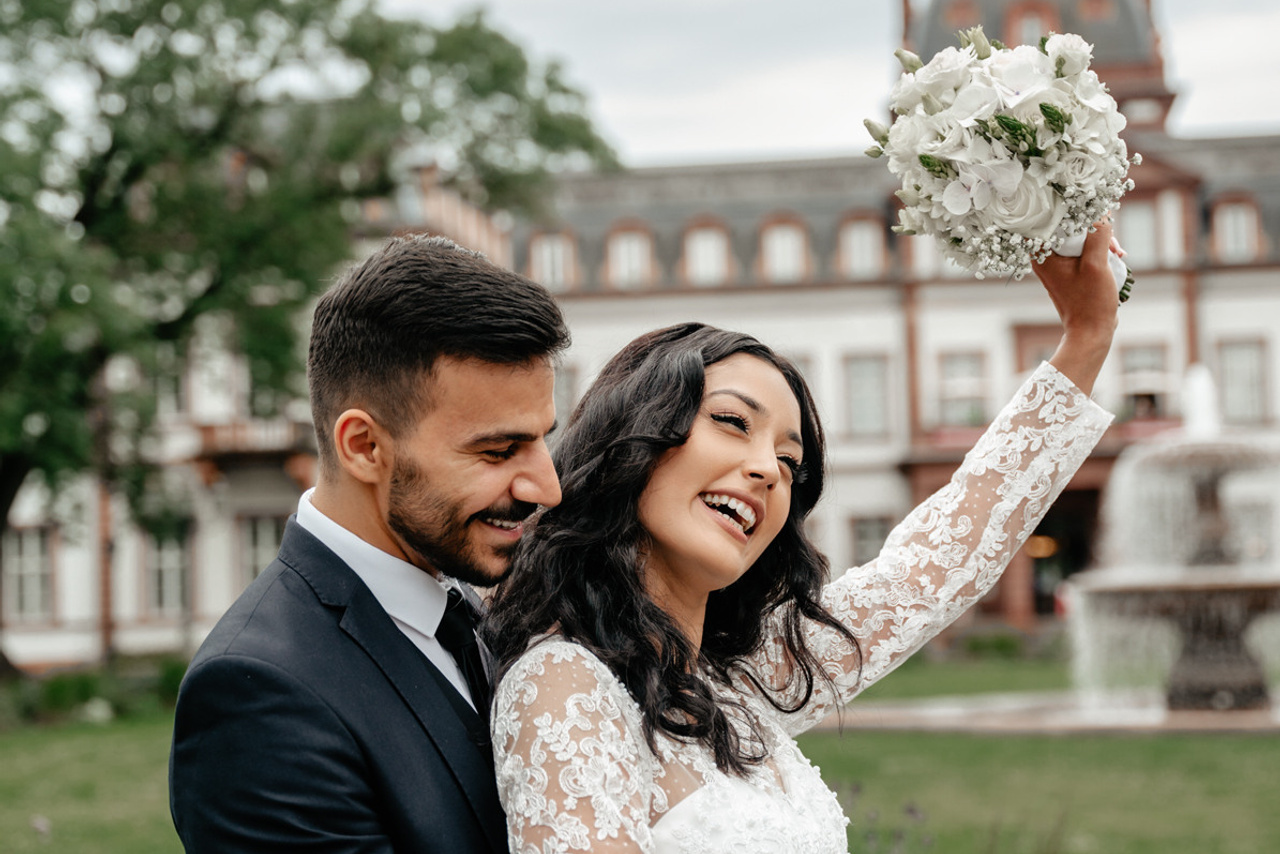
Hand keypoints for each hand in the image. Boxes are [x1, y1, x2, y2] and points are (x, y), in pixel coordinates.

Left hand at [1032, 221, 1118, 394]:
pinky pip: (1084, 249)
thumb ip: (1098, 234)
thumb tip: (1101, 210)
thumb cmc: (1090, 302)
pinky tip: (1117, 256)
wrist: (1091, 331)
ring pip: (1080, 237)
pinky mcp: (1071, 269)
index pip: (1050, 218)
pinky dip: (1100, 250)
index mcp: (1042, 254)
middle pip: (1068, 226)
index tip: (1092, 207)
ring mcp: (1058, 264)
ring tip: (1117, 252)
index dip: (1073, 209)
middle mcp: (1045, 257)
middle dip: (1094, 227)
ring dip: (1101, 239)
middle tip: (1111, 240)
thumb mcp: (1096, 264)